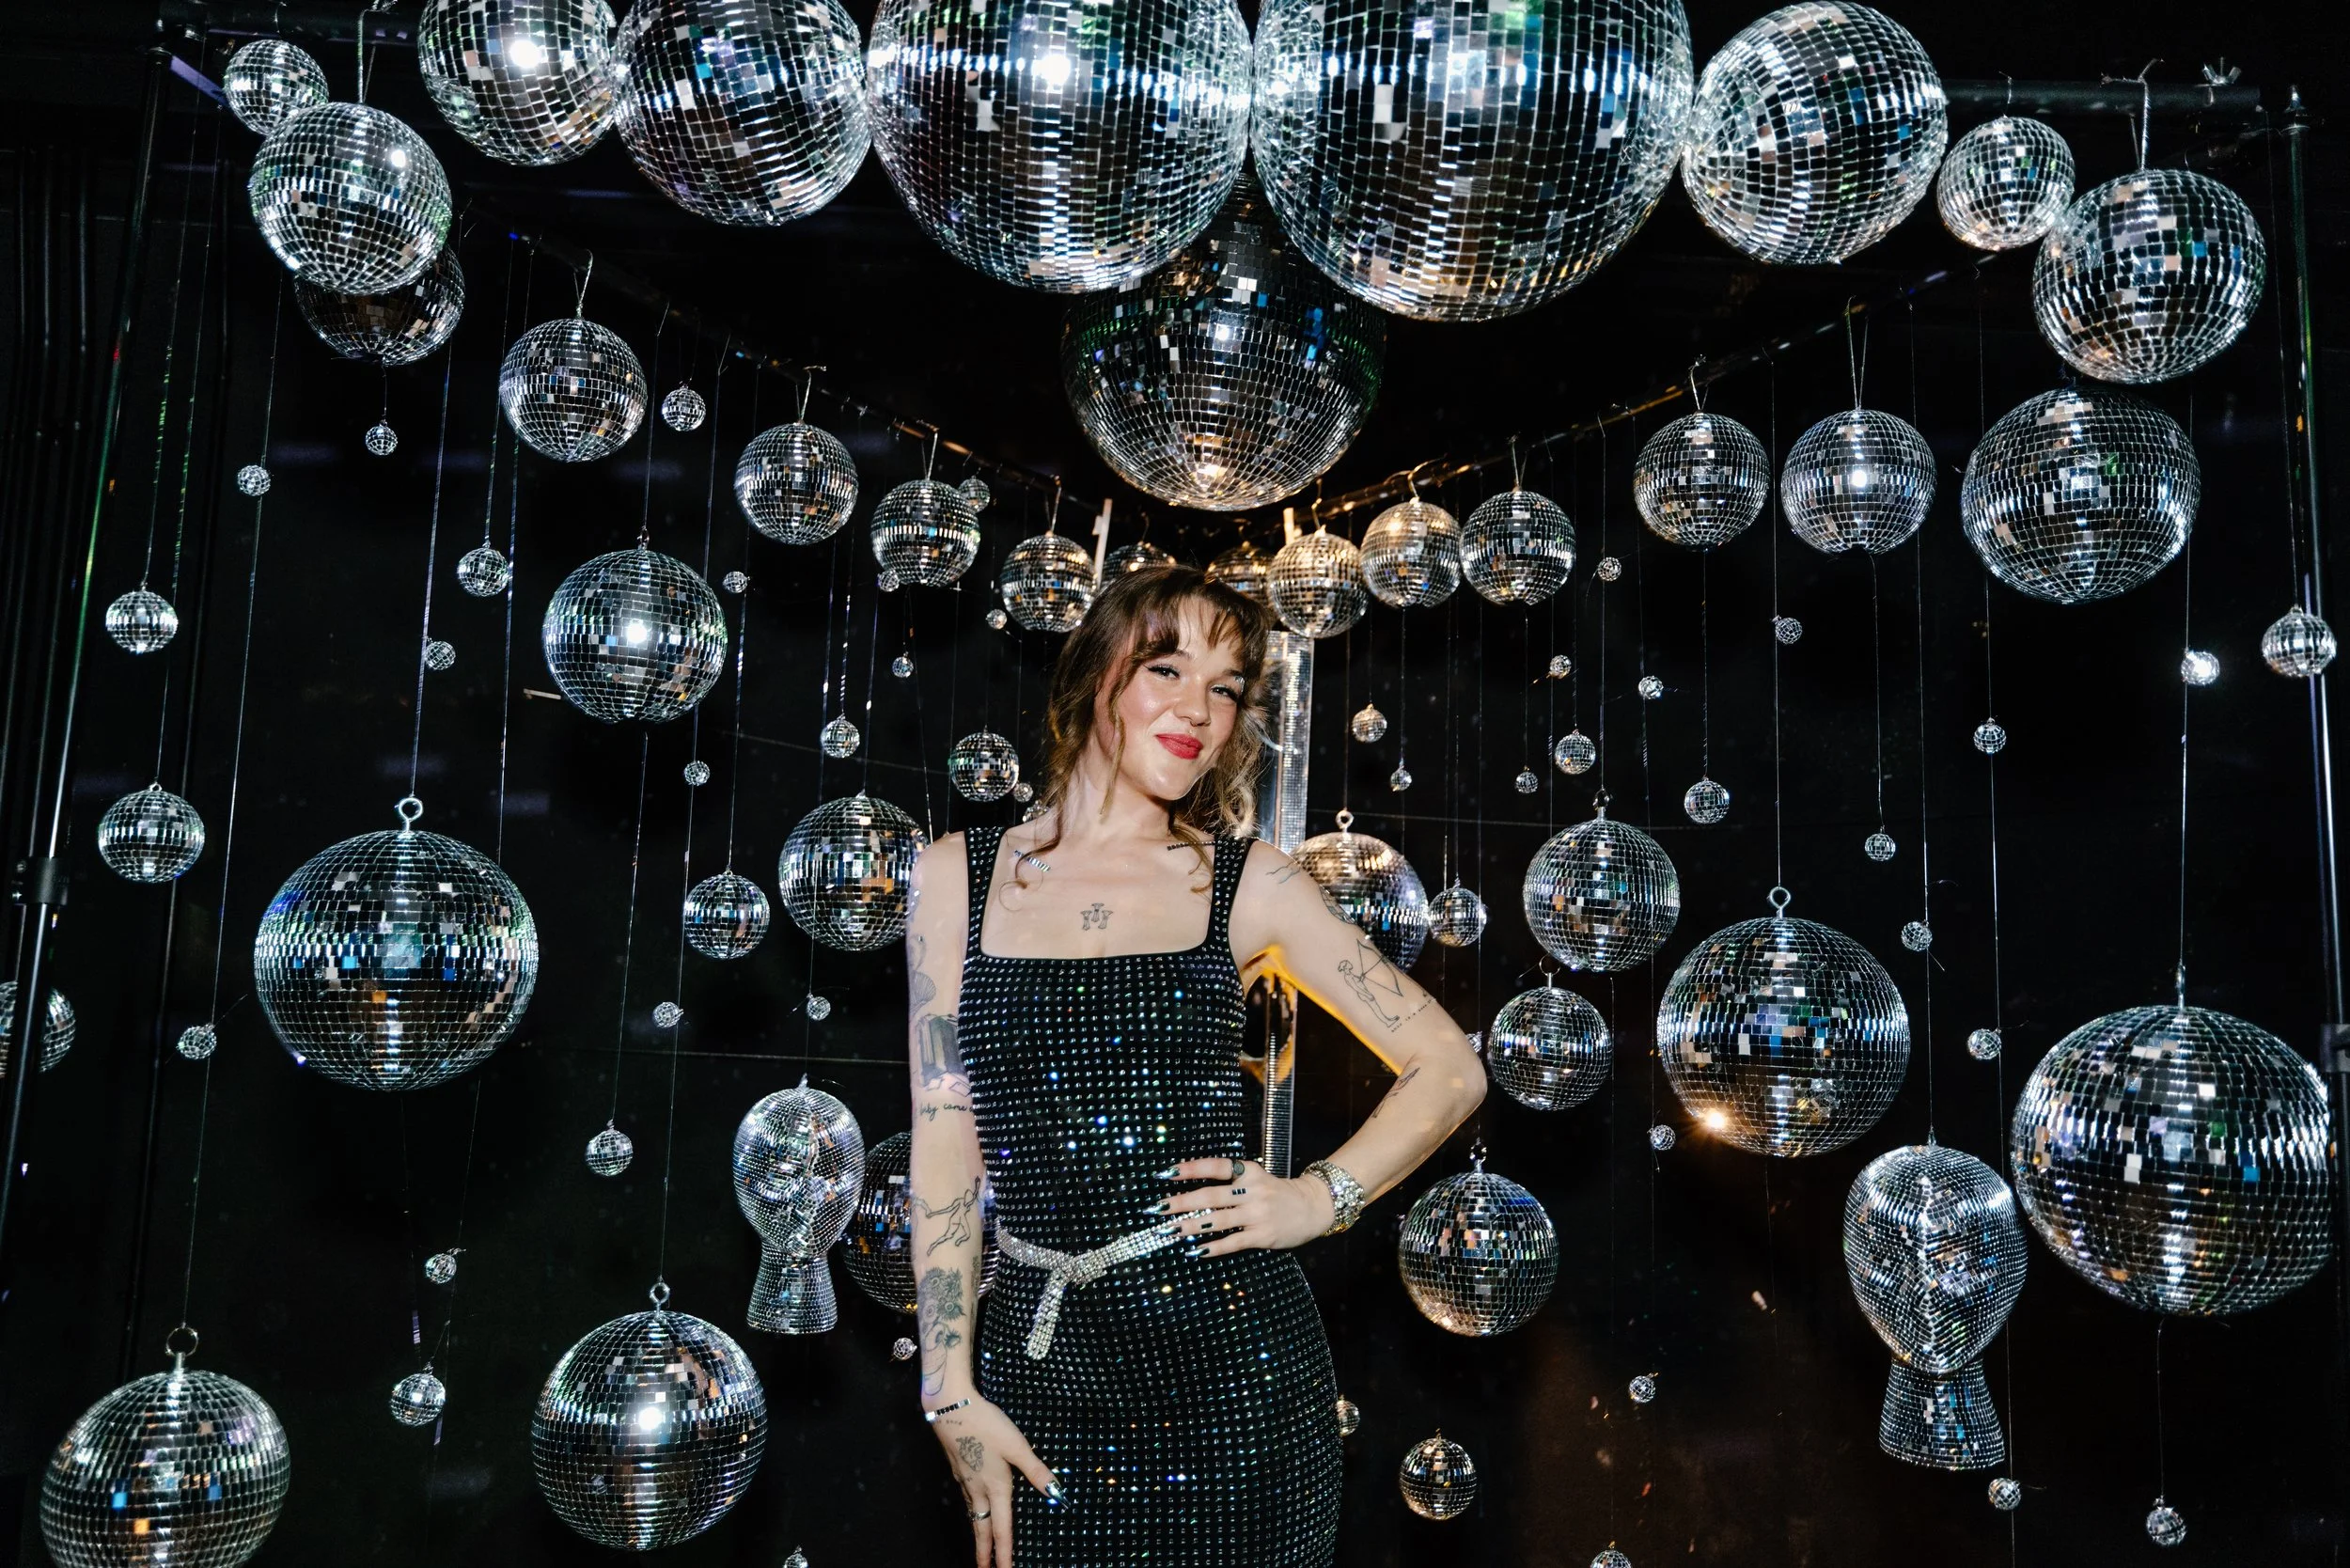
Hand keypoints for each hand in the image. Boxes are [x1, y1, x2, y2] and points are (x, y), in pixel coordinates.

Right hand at [927, 1395, 1058, 1566]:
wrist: (951, 1407)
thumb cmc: (987, 1426)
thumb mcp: (1017, 1446)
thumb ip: (1036, 1470)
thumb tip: (1057, 1493)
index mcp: (996, 1488)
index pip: (1001, 1529)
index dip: (1004, 1553)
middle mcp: (978, 1490)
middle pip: (981, 1529)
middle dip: (984, 1554)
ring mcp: (965, 1480)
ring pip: (972, 1515)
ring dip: (977, 1534)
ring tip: (982, 1545)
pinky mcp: (958, 1469)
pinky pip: (967, 1500)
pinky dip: (971, 1512)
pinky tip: (973, 1506)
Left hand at [1158, 1157, 1335, 1254]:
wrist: (1313, 1207)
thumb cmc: (1277, 1193)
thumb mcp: (1257, 1178)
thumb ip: (1231, 1182)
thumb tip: (1192, 1193)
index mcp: (1249, 1172)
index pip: (1216, 1167)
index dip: (1190, 1169)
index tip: (1166, 1173)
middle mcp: (1252, 1191)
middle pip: (1210, 1196)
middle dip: (1181, 1203)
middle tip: (1159, 1209)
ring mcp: (1257, 1214)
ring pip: (1217, 1220)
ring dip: (1191, 1226)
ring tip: (1170, 1230)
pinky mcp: (1262, 1235)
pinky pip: (1233, 1242)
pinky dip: (1213, 1247)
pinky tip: (1197, 1251)